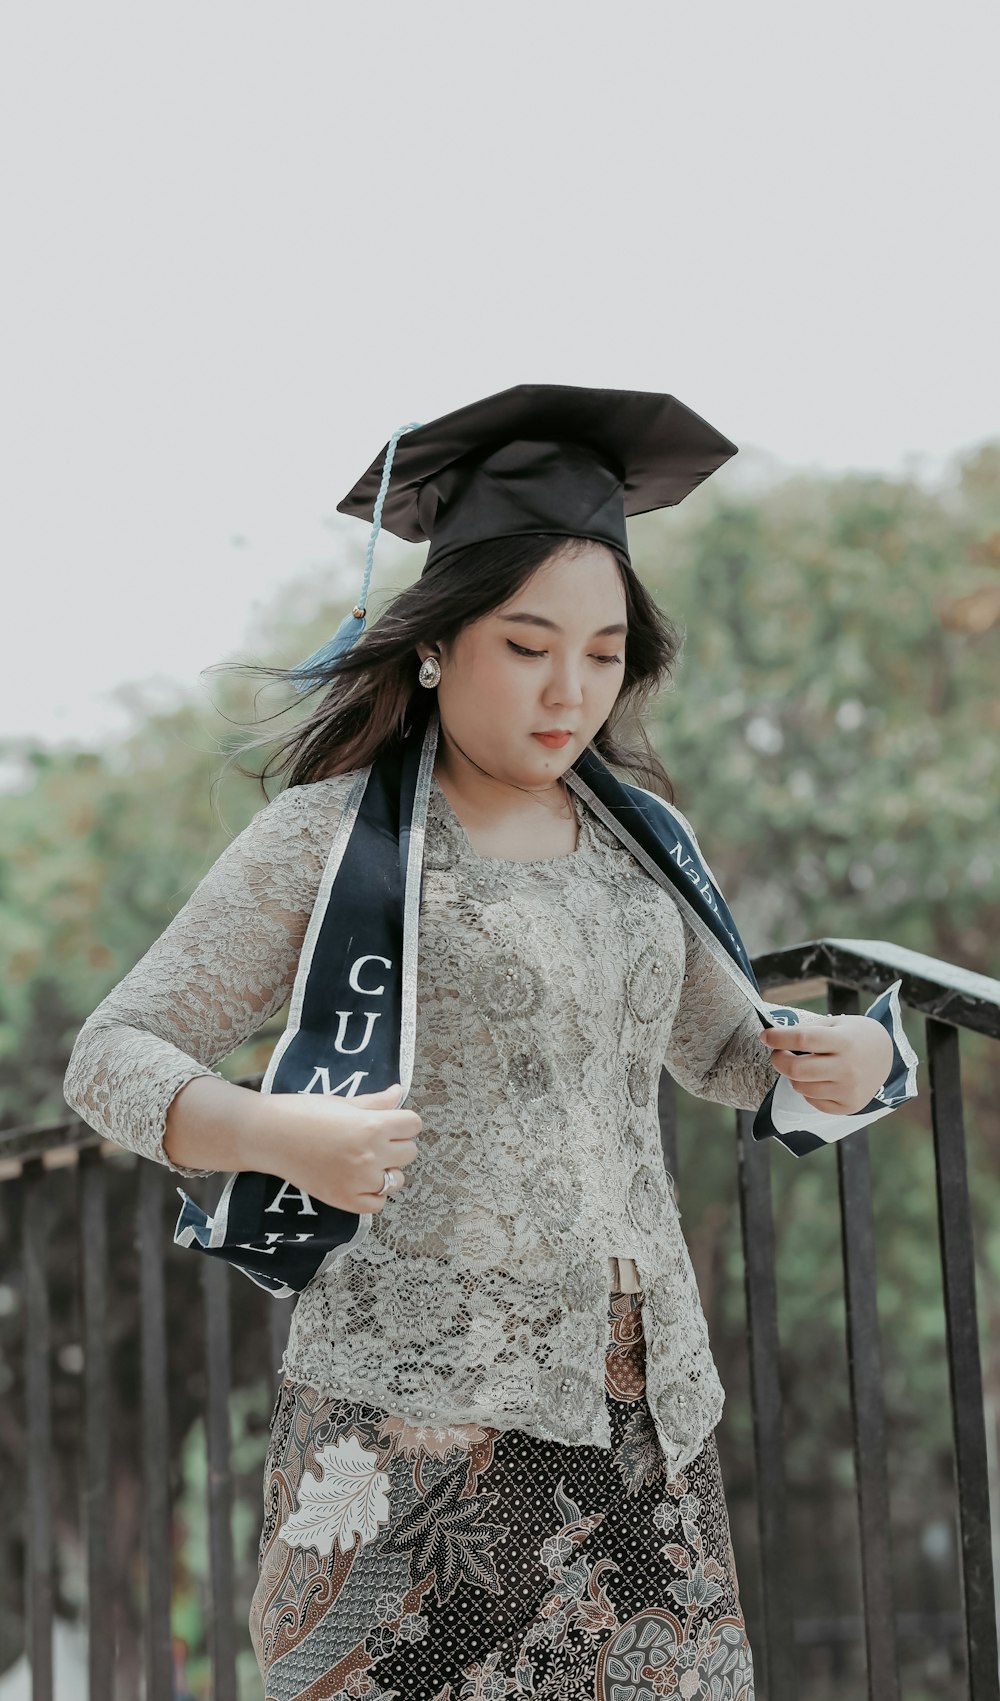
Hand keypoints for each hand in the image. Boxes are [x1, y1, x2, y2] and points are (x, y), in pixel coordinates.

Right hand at [243, 1082, 421, 1213]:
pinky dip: (373, 1194)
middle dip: (396, 1145)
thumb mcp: (343, 1102)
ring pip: (397, 1179)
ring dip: (387, 1170)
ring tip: (365, 1161)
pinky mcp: (345, 1201)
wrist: (268, 1136)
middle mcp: (370, 1155)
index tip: (388, 1121)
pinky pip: (378, 1204)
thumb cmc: (303, 1112)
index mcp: (372, 1125)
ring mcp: (359, 1181)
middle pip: (409, 1152)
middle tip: (372, 1140)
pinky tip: (358, 1180)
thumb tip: (398, 1093)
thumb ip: (375, 1102)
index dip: (402, 1122)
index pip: (413, 1124)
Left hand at [760, 1016, 893, 1114]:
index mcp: (844, 1041)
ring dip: (794, 1076)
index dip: (778, 1038)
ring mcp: (849, 1090)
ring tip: (804, 1066)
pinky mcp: (849, 1106)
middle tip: (778, 1054)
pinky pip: (812, 1101)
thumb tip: (776, 1039)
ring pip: (801, 1087)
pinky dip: (808, 1090)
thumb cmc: (855, 1036)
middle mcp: (847, 1068)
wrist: (888, 1056)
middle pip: (797, 1070)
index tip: (765, 1036)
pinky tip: (819, 1080)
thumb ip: (809, 1031)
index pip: (802, 1039)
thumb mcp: (837, 1023)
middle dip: (778, 1060)